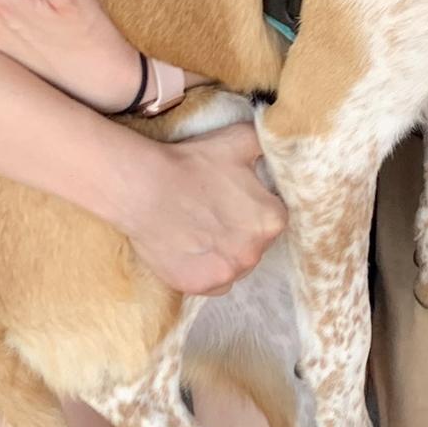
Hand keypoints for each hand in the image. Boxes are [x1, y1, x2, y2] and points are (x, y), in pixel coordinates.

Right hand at [119, 123, 286, 295]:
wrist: (145, 188)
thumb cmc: (193, 163)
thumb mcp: (239, 139)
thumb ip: (268, 143)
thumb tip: (282, 145)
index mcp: (271, 220)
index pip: (273, 216)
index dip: (254, 204)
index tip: (235, 196)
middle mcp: (254, 253)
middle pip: (256, 243)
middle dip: (242, 228)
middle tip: (216, 210)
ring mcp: (226, 274)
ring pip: (236, 263)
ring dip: (226, 251)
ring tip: (202, 228)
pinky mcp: (199, 287)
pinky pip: (214, 281)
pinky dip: (207, 268)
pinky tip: (192, 247)